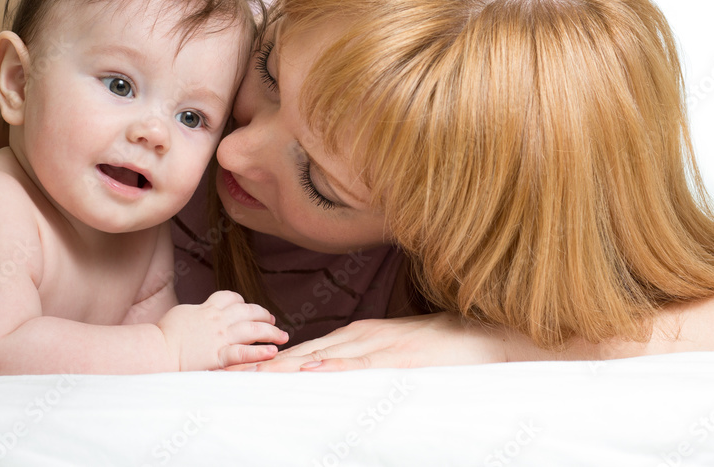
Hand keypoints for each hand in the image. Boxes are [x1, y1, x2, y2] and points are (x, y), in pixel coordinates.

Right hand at [157, 290, 288, 370]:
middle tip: (272, 320)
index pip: (231, 298)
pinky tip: (272, 352)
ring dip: (271, 332)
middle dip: (263, 314)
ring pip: (253, 330)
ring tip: (282, 336)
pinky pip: (243, 353)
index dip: (242, 301)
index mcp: (208, 308)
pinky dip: (259, 352)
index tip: (248, 307)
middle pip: (248, 311)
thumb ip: (197, 312)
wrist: (157, 349)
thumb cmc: (164, 333)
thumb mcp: (182, 313)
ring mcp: (220, 337)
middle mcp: (218, 320)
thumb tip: (200, 313)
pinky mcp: (219, 356)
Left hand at [227, 313, 521, 371]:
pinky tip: (313, 372)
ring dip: (286, 368)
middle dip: (264, 366)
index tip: (236, 371)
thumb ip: (360, 362)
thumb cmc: (440, 348)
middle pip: (301, 354)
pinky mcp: (399, 357)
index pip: (301, 352)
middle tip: (228, 375)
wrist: (485, 339)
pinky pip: (362, 364)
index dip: (267, 363)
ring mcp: (378, 345)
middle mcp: (359, 337)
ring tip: (253, 377)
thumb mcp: (392, 353)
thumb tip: (326, 377)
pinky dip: (335, 367)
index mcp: (356, 336)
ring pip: (322, 358)